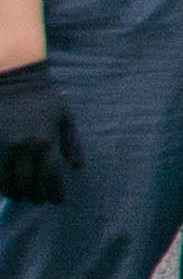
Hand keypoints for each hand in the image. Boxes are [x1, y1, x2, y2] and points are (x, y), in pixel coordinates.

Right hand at [0, 59, 69, 205]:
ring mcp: (2, 147)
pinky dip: (0, 183)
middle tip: (39, 200)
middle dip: (35, 196)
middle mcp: (23, 148)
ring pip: (7, 182)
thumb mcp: (65, 115)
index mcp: (45, 141)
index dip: (55, 192)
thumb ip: (73, 142)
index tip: (57, 200)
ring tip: (22, 196)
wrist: (12, 78)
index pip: (51, 176)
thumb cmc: (43, 96)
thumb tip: (78, 167)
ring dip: (16, 193)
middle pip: (28, 183)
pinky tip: (5, 186)